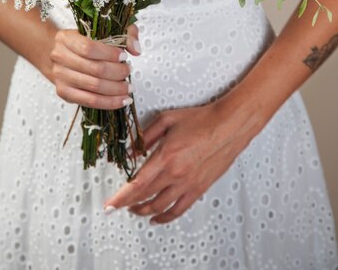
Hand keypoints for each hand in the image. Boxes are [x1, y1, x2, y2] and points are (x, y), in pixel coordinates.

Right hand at [50, 23, 140, 108]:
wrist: (63, 55)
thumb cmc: (85, 41)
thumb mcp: (105, 30)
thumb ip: (125, 34)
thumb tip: (136, 49)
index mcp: (66, 38)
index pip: (88, 48)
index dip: (109, 54)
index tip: (124, 56)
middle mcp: (59, 57)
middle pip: (94, 69)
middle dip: (117, 72)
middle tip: (128, 71)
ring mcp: (60, 77)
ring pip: (94, 87)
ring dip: (116, 89)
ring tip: (129, 87)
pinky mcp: (64, 93)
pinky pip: (90, 101)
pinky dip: (109, 102)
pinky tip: (122, 100)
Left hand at [103, 95, 263, 223]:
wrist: (228, 126)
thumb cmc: (200, 120)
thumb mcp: (167, 119)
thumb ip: (147, 136)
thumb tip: (133, 151)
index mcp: (166, 156)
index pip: (137, 184)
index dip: (121, 198)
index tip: (109, 205)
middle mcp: (176, 174)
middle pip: (145, 197)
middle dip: (128, 204)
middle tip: (118, 204)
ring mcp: (188, 184)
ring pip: (160, 206)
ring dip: (144, 211)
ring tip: (134, 209)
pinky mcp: (199, 189)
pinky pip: (178, 209)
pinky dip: (165, 217)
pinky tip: (157, 217)